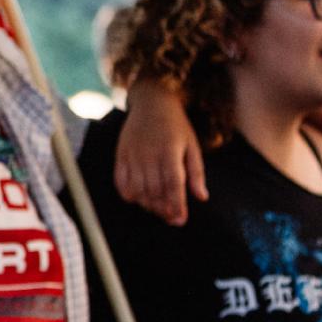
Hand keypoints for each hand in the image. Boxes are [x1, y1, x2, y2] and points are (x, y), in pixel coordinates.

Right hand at [113, 77, 205, 225]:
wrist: (152, 102)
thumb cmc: (176, 126)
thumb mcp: (192, 146)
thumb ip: (196, 172)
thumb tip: (201, 198)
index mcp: (170, 150)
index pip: (173, 184)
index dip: (177, 205)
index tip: (180, 220)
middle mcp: (149, 153)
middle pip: (154, 191)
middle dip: (163, 209)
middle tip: (172, 218)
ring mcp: (132, 154)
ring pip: (137, 190)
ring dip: (148, 205)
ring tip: (158, 210)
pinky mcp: (120, 154)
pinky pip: (120, 182)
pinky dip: (128, 195)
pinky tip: (139, 198)